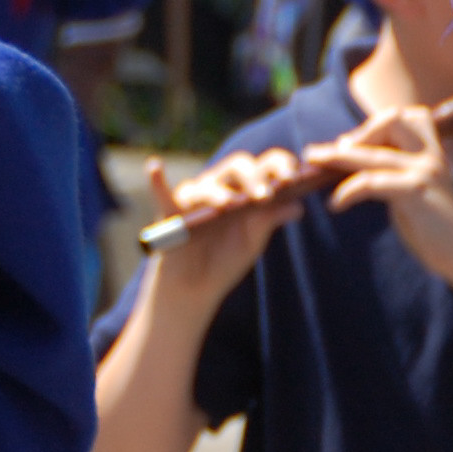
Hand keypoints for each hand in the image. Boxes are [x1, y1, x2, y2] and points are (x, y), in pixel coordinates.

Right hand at [144, 151, 300, 301]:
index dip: (279, 165)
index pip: (264, 166)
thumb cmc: (224, 260)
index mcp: (245, 188)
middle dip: (254, 177)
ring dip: (219, 193)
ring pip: (208, 184)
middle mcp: (220, 185)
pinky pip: (161, 193)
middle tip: (265, 195)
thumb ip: (269, 220)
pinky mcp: (169, 212)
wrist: (195, 286)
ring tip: (229, 205)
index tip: (292, 177)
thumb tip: (297, 204)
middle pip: (237, 166)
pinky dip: (157, 181)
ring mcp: (194, 197)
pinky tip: (155, 167)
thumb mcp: (252, 241)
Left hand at [314, 107, 452, 291]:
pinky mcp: (415, 192)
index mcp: (432, 153)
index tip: (349, 144)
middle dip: (357, 134)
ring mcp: (424, 172)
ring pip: (372, 153)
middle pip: (392, 120)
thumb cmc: (435, 227)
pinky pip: (370, 182)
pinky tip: (337, 204)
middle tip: (327, 152)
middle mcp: (431, 156)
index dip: (373, 125)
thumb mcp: (413, 190)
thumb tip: (352, 154)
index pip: (405, 116)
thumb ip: (392, 171)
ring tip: (312, 160)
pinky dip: (347, 191)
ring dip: (335, 156)